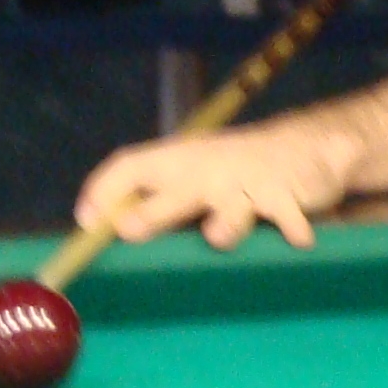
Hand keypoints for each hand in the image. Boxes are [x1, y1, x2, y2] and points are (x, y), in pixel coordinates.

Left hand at [75, 122, 356, 250]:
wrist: (302, 146)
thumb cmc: (231, 172)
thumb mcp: (189, 178)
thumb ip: (151, 200)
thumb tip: (94, 224)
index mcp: (176, 162)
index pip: (131, 165)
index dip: (105, 188)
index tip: (85, 220)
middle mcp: (207, 168)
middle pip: (176, 190)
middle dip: (154, 210)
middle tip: (129, 229)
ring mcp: (247, 180)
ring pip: (232, 204)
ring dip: (226, 221)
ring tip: (217, 235)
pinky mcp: (286, 192)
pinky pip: (286, 211)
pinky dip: (292, 225)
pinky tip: (298, 241)